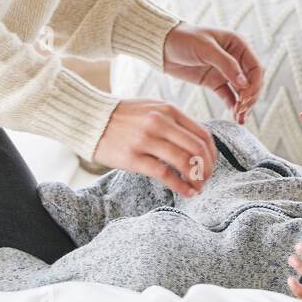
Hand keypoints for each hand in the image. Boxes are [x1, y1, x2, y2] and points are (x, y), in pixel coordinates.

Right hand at [92, 97, 218, 197]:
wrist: (90, 118)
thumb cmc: (122, 117)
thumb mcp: (152, 108)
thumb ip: (174, 122)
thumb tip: (197, 144)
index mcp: (168, 110)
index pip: (202, 134)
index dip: (212, 154)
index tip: (210, 166)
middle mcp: (160, 122)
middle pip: (197, 149)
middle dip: (207, 168)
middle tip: (206, 180)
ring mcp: (146, 139)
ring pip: (184, 161)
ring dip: (197, 179)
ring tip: (198, 188)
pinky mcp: (133, 157)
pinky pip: (164, 174)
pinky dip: (181, 186)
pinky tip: (187, 193)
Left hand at [162, 23, 263, 124]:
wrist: (162, 46)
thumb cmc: (184, 39)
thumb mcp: (206, 48)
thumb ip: (226, 64)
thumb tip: (245, 83)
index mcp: (238, 45)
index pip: (256, 68)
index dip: (254, 84)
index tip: (245, 97)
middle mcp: (235, 58)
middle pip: (252, 81)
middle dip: (250, 96)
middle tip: (242, 109)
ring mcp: (226, 72)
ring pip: (243, 91)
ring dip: (244, 104)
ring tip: (240, 118)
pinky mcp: (215, 82)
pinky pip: (229, 96)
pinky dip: (233, 106)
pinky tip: (235, 117)